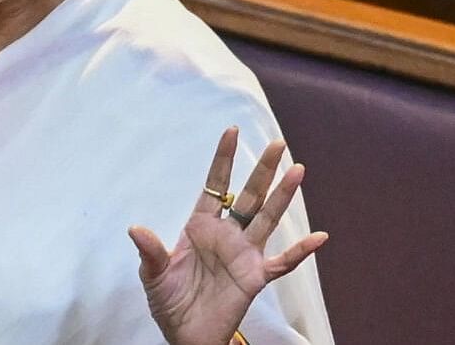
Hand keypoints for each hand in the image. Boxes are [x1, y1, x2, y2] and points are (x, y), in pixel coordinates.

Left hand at [128, 127, 326, 344]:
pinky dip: (300, 251)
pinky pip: (282, 262)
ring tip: (297, 171)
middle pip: (249, 196)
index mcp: (200, 226)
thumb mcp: (153, 275)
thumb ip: (150, 251)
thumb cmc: (169, 301)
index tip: (231, 131)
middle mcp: (226, 234)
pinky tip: (319, 237)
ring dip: (282, 197)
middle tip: (278, 143)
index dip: (223, 160)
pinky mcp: (255, 277)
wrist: (185, 335)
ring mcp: (244, 254)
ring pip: (267, 219)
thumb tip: (135, 229)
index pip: (215, 186)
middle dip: (262, 170)